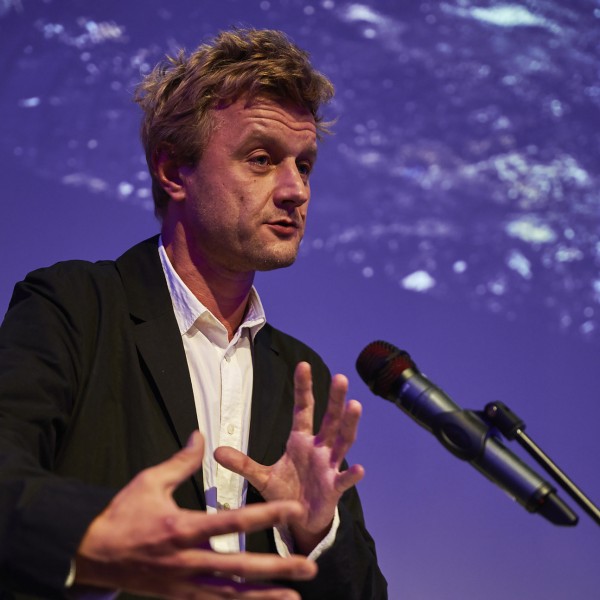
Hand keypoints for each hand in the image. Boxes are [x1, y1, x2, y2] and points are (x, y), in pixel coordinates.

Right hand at [75, 431, 315, 598]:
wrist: (91, 554)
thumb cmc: (121, 514)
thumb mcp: (149, 481)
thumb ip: (182, 461)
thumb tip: (201, 435)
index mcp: (183, 528)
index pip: (233, 523)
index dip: (266, 515)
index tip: (293, 510)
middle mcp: (188, 561)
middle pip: (240, 567)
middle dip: (278, 568)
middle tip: (310, 565)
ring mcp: (184, 584)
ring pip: (232, 594)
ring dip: (265, 596)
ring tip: (296, 597)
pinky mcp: (179, 596)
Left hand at [215, 362, 363, 553]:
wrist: (299, 520)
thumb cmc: (285, 493)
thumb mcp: (262, 477)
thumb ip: (243, 463)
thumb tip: (216, 451)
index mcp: (301, 441)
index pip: (303, 409)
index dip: (303, 388)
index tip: (303, 365)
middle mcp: (319, 448)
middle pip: (329, 419)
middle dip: (335, 399)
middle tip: (341, 377)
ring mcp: (329, 466)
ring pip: (342, 441)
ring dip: (349, 424)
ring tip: (355, 405)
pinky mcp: (334, 488)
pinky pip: (344, 479)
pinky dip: (351, 475)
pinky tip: (359, 468)